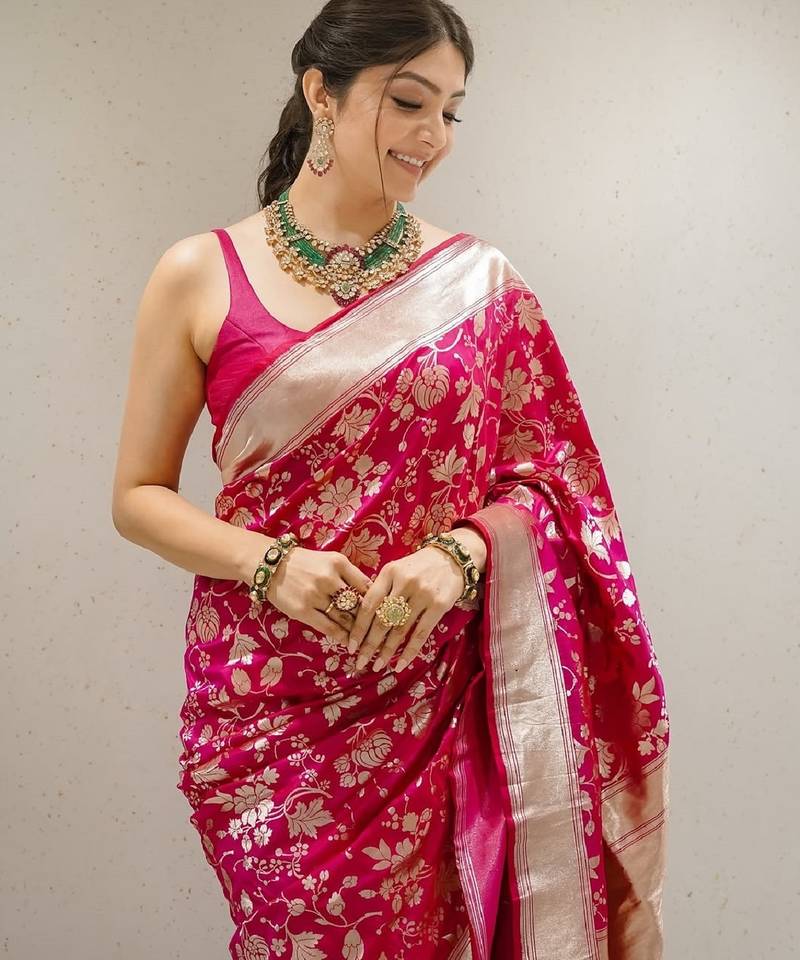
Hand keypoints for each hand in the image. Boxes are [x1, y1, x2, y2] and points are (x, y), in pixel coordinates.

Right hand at [257, 544, 372, 646]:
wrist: (272, 565)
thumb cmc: (306, 563)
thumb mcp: (331, 561)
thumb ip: (350, 575)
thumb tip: (373, 596)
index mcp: (339, 563)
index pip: (367, 586)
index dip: (379, 602)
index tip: (387, 615)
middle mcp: (329, 578)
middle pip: (358, 604)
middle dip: (372, 621)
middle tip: (382, 633)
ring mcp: (315, 595)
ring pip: (345, 618)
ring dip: (358, 632)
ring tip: (368, 641)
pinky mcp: (303, 611)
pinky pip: (328, 627)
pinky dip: (342, 636)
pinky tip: (349, 642)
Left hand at [346, 545, 464, 673]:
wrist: (452, 557)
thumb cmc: (418, 567)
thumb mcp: (396, 569)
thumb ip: (381, 589)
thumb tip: (361, 620)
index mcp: (389, 573)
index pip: (369, 604)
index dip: (358, 628)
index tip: (350, 646)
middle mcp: (404, 583)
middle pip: (382, 620)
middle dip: (369, 645)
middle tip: (360, 662)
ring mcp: (422, 594)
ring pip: (400, 629)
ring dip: (387, 651)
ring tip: (377, 666)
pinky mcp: (439, 605)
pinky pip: (420, 634)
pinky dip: (409, 651)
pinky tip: (400, 664)